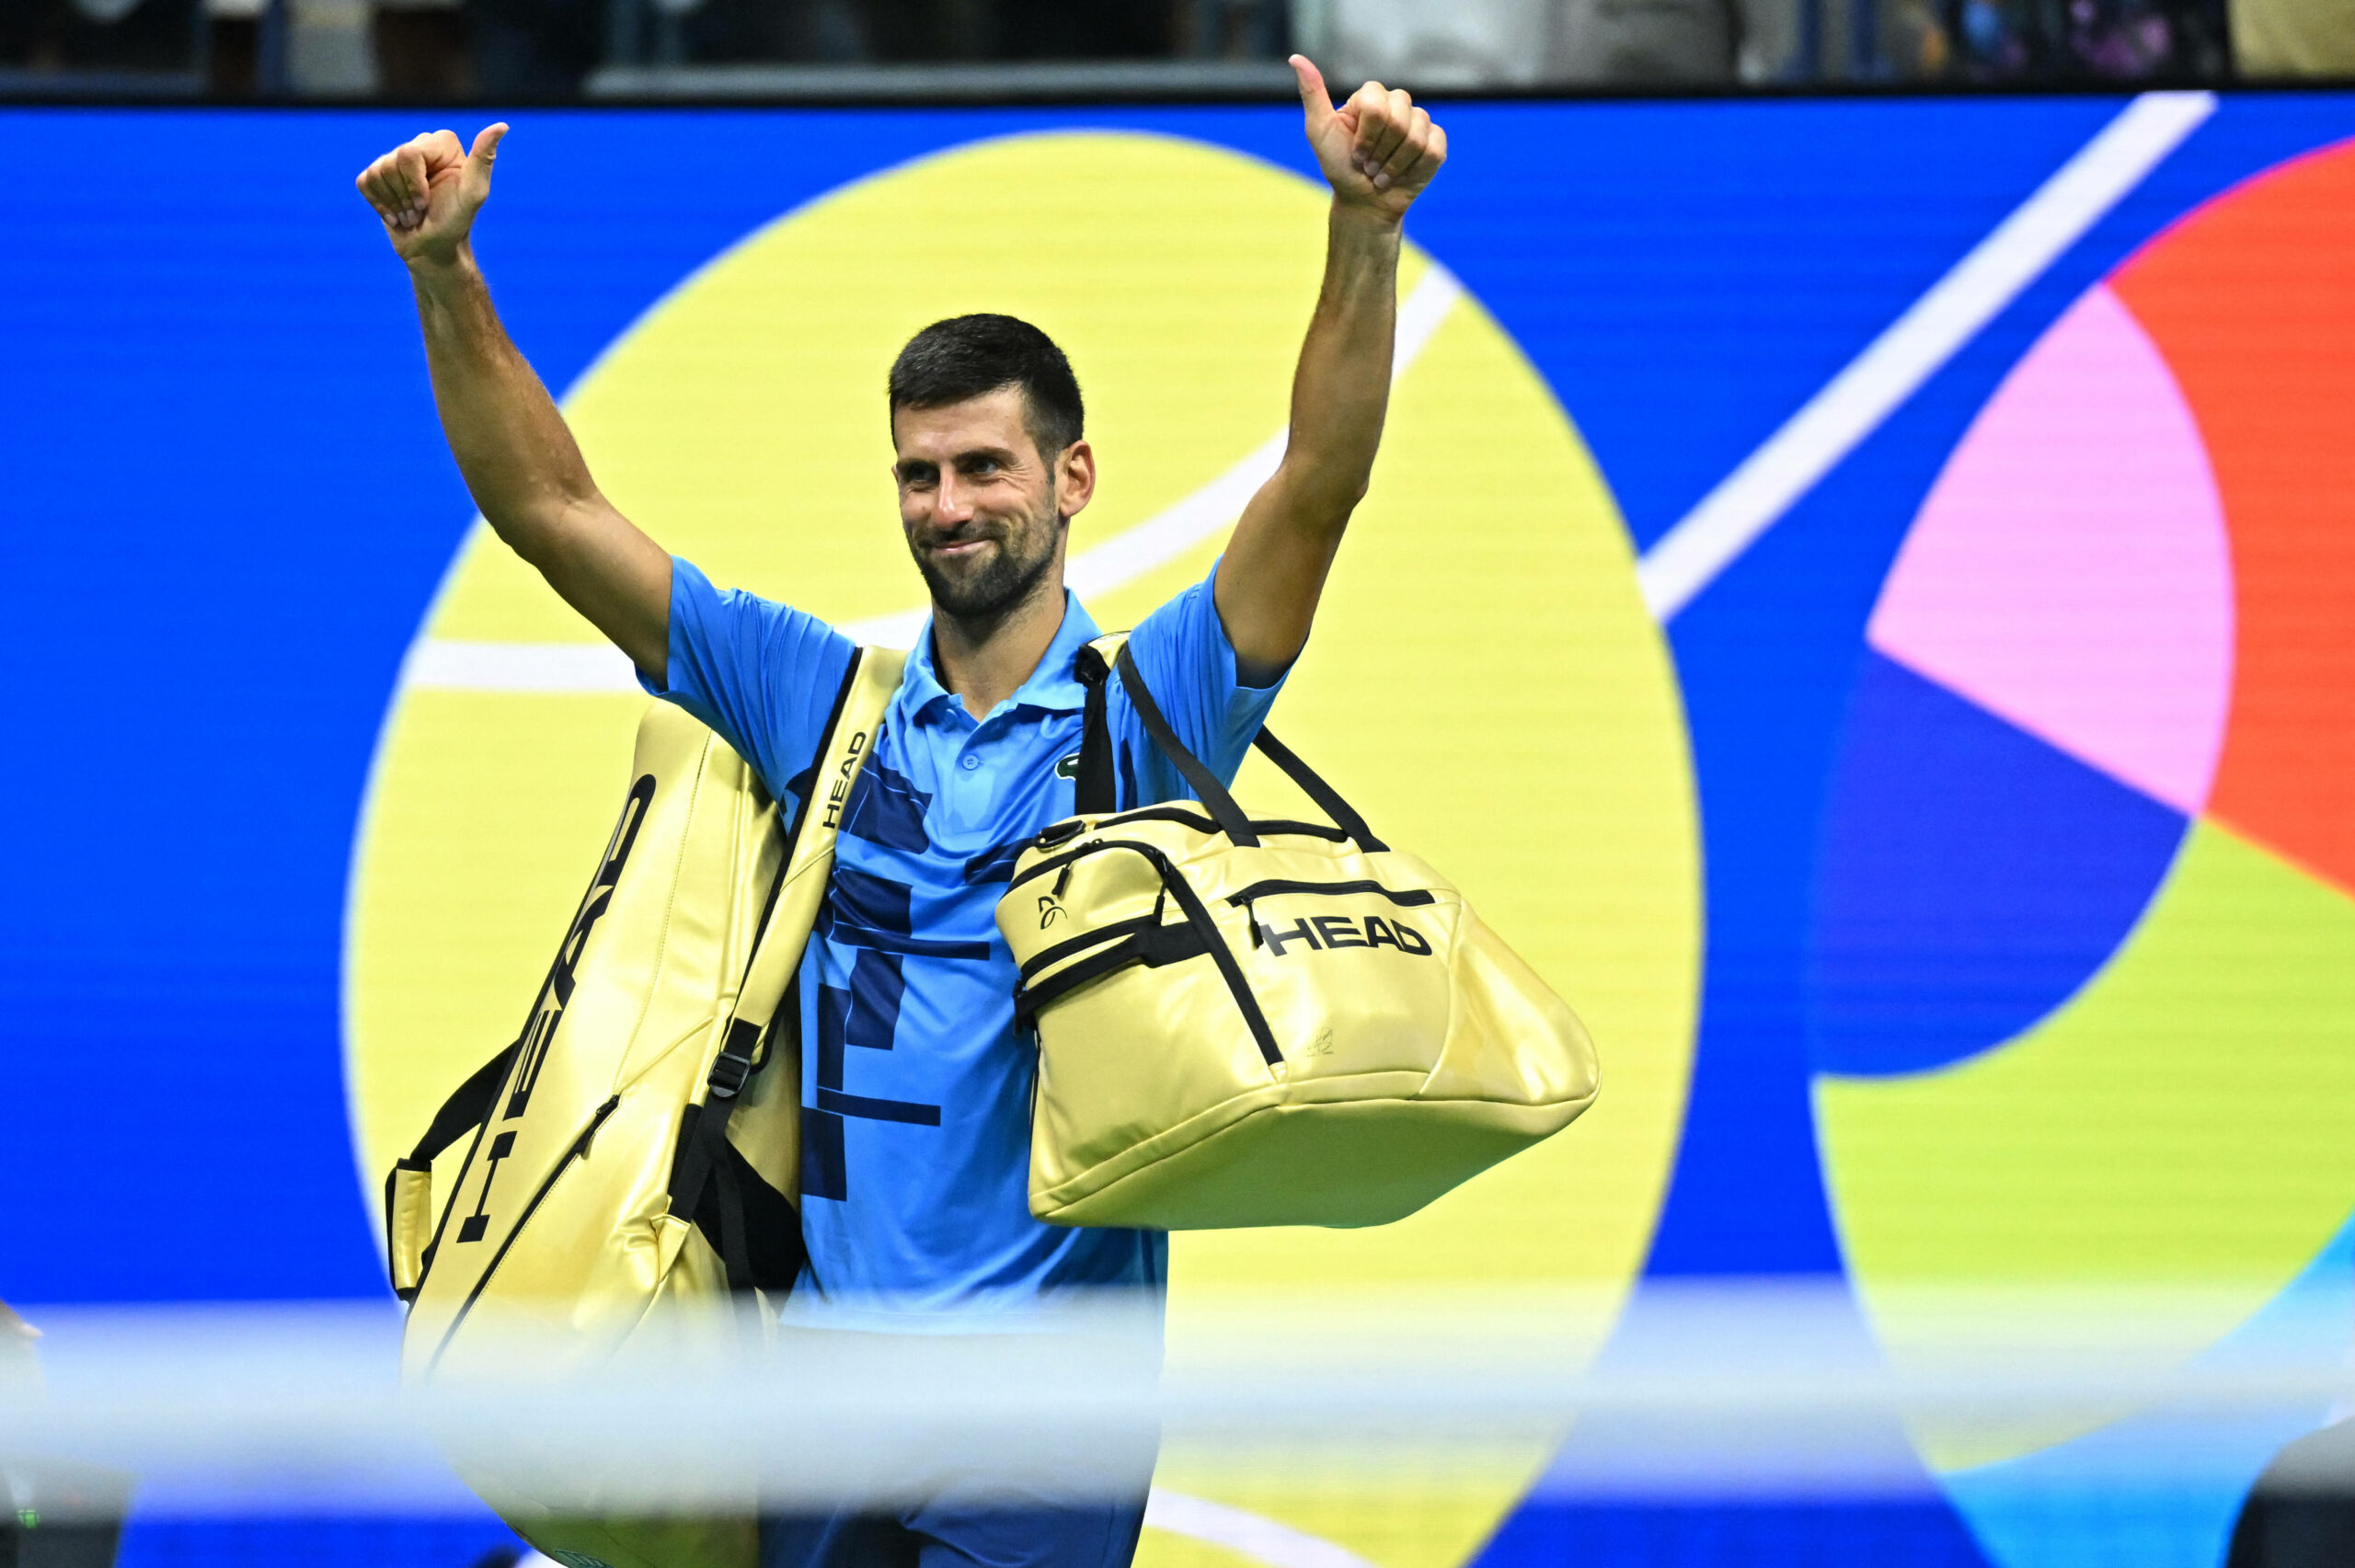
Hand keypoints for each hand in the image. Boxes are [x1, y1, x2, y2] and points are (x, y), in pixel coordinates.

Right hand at [356, 124, 506, 266]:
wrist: (434, 250)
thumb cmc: (456, 223)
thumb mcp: (473, 193)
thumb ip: (483, 158)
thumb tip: (502, 126)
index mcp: (442, 143)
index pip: (409, 153)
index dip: (415, 183)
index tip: (428, 201)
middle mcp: (419, 146)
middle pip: (391, 162)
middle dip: (405, 195)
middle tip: (420, 211)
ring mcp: (396, 161)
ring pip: (377, 173)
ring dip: (394, 203)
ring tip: (411, 215)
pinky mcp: (378, 176)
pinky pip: (364, 181)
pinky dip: (379, 204)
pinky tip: (396, 216)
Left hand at [1290, 56, 1445, 222]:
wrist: (1363, 201)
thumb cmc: (1339, 166)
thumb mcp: (1319, 131)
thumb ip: (1312, 94)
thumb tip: (1295, 58)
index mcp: (1370, 97)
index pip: (1376, 105)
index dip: (1366, 136)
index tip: (1355, 153)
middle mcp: (1397, 103)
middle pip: (1399, 119)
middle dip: (1380, 151)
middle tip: (1369, 165)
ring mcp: (1419, 121)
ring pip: (1416, 136)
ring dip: (1395, 165)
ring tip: (1382, 173)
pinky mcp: (1435, 142)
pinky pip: (1434, 148)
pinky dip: (1415, 168)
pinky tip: (1403, 175)